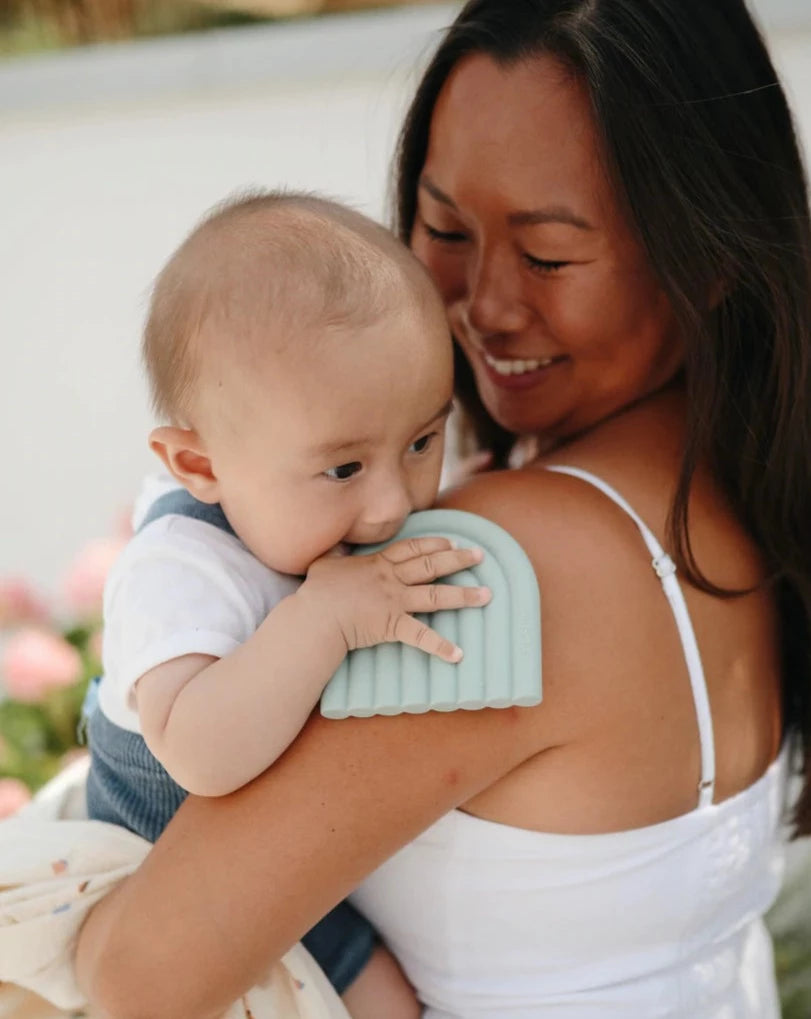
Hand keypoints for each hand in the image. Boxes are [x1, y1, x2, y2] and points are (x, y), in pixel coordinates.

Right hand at [300, 537, 490, 662]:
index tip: (453, 541)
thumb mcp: (326, 562)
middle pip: (431, 565)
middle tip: (480, 556)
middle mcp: (392, 579)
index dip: (434, 543)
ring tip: (487, 595)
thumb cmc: (319, 590)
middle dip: (458, 559)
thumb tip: (338, 546)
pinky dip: (440, 647)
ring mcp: (395, 602)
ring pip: (436, 595)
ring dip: (464, 595)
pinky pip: (421, 637)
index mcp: (379, 563)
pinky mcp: (393, 625)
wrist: (317, 615)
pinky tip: (459, 654)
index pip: (412, 548)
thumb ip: (337, 553)